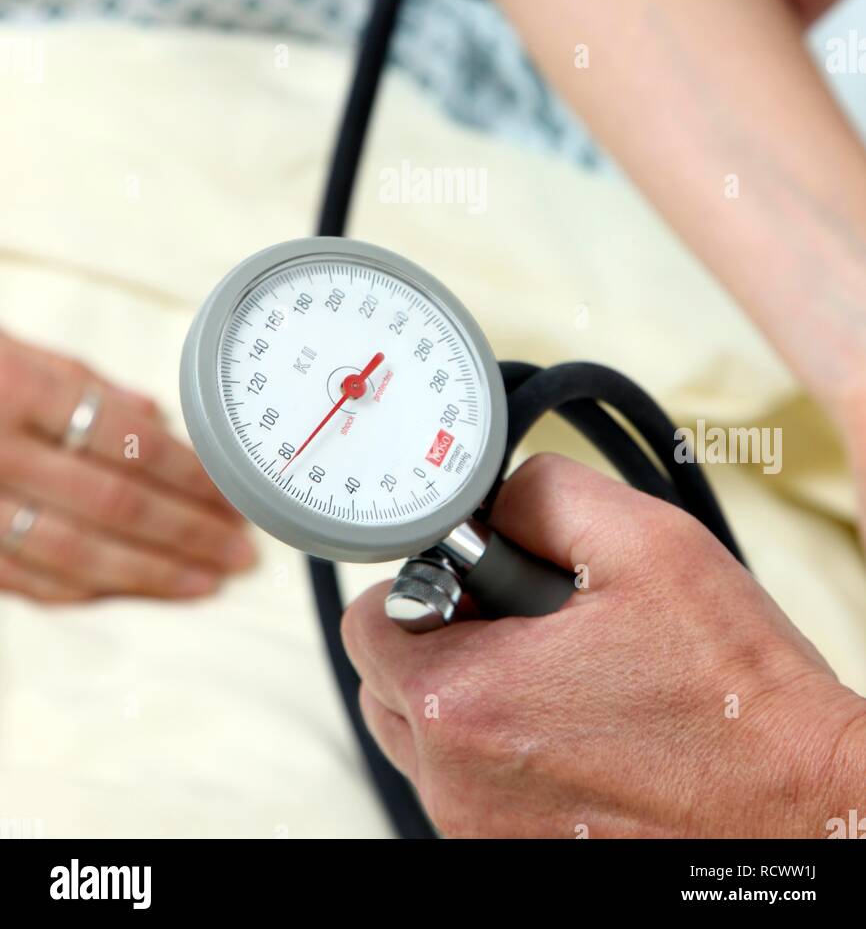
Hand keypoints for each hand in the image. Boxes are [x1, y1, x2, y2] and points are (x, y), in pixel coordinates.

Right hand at [0, 330, 255, 602]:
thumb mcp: (16, 349)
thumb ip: (87, 385)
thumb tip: (160, 423)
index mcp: (20, 389)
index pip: (129, 441)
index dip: (191, 476)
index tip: (236, 495)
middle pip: (114, 505)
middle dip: (187, 533)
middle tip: (243, 552)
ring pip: (74, 555)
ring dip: (150, 575)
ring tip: (207, 581)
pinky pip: (26, 582)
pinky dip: (85, 592)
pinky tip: (134, 593)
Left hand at [343, 454, 865, 837]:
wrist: (800, 806)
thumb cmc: (733, 687)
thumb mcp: (641, 539)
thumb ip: (539, 493)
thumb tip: (490, 501)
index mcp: (464, 700)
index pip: (371, 620)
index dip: (426, 580)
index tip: (483, 580)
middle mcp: (455, 783)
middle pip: (386, 682)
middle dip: (439, 636)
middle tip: (524, 621)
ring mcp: (480, 833)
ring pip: (422, 742)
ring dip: (467, 696)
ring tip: (559, 674)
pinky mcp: (511, 861)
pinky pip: (468, 789)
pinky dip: (499, 751)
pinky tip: (576, 727)